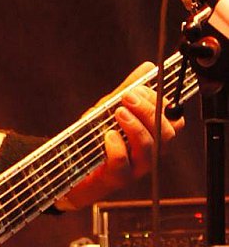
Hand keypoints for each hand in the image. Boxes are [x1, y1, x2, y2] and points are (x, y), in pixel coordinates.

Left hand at [58, 62, 182, 211]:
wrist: (71, 167)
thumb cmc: (96, 139)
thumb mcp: (110, 110)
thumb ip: (128, 91)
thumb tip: (147, 68)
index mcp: (153, 136)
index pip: (174, 120)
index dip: (161, 103)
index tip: (139, 89)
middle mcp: (149, 153)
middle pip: (167, 133)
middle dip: (149, 111)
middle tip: (127, 97)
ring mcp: (135, 168)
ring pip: (149, 148)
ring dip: (135, 125)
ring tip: (118, 112)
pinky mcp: (116, 178)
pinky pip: (123, 163)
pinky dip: (117, 146)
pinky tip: (108, 135)